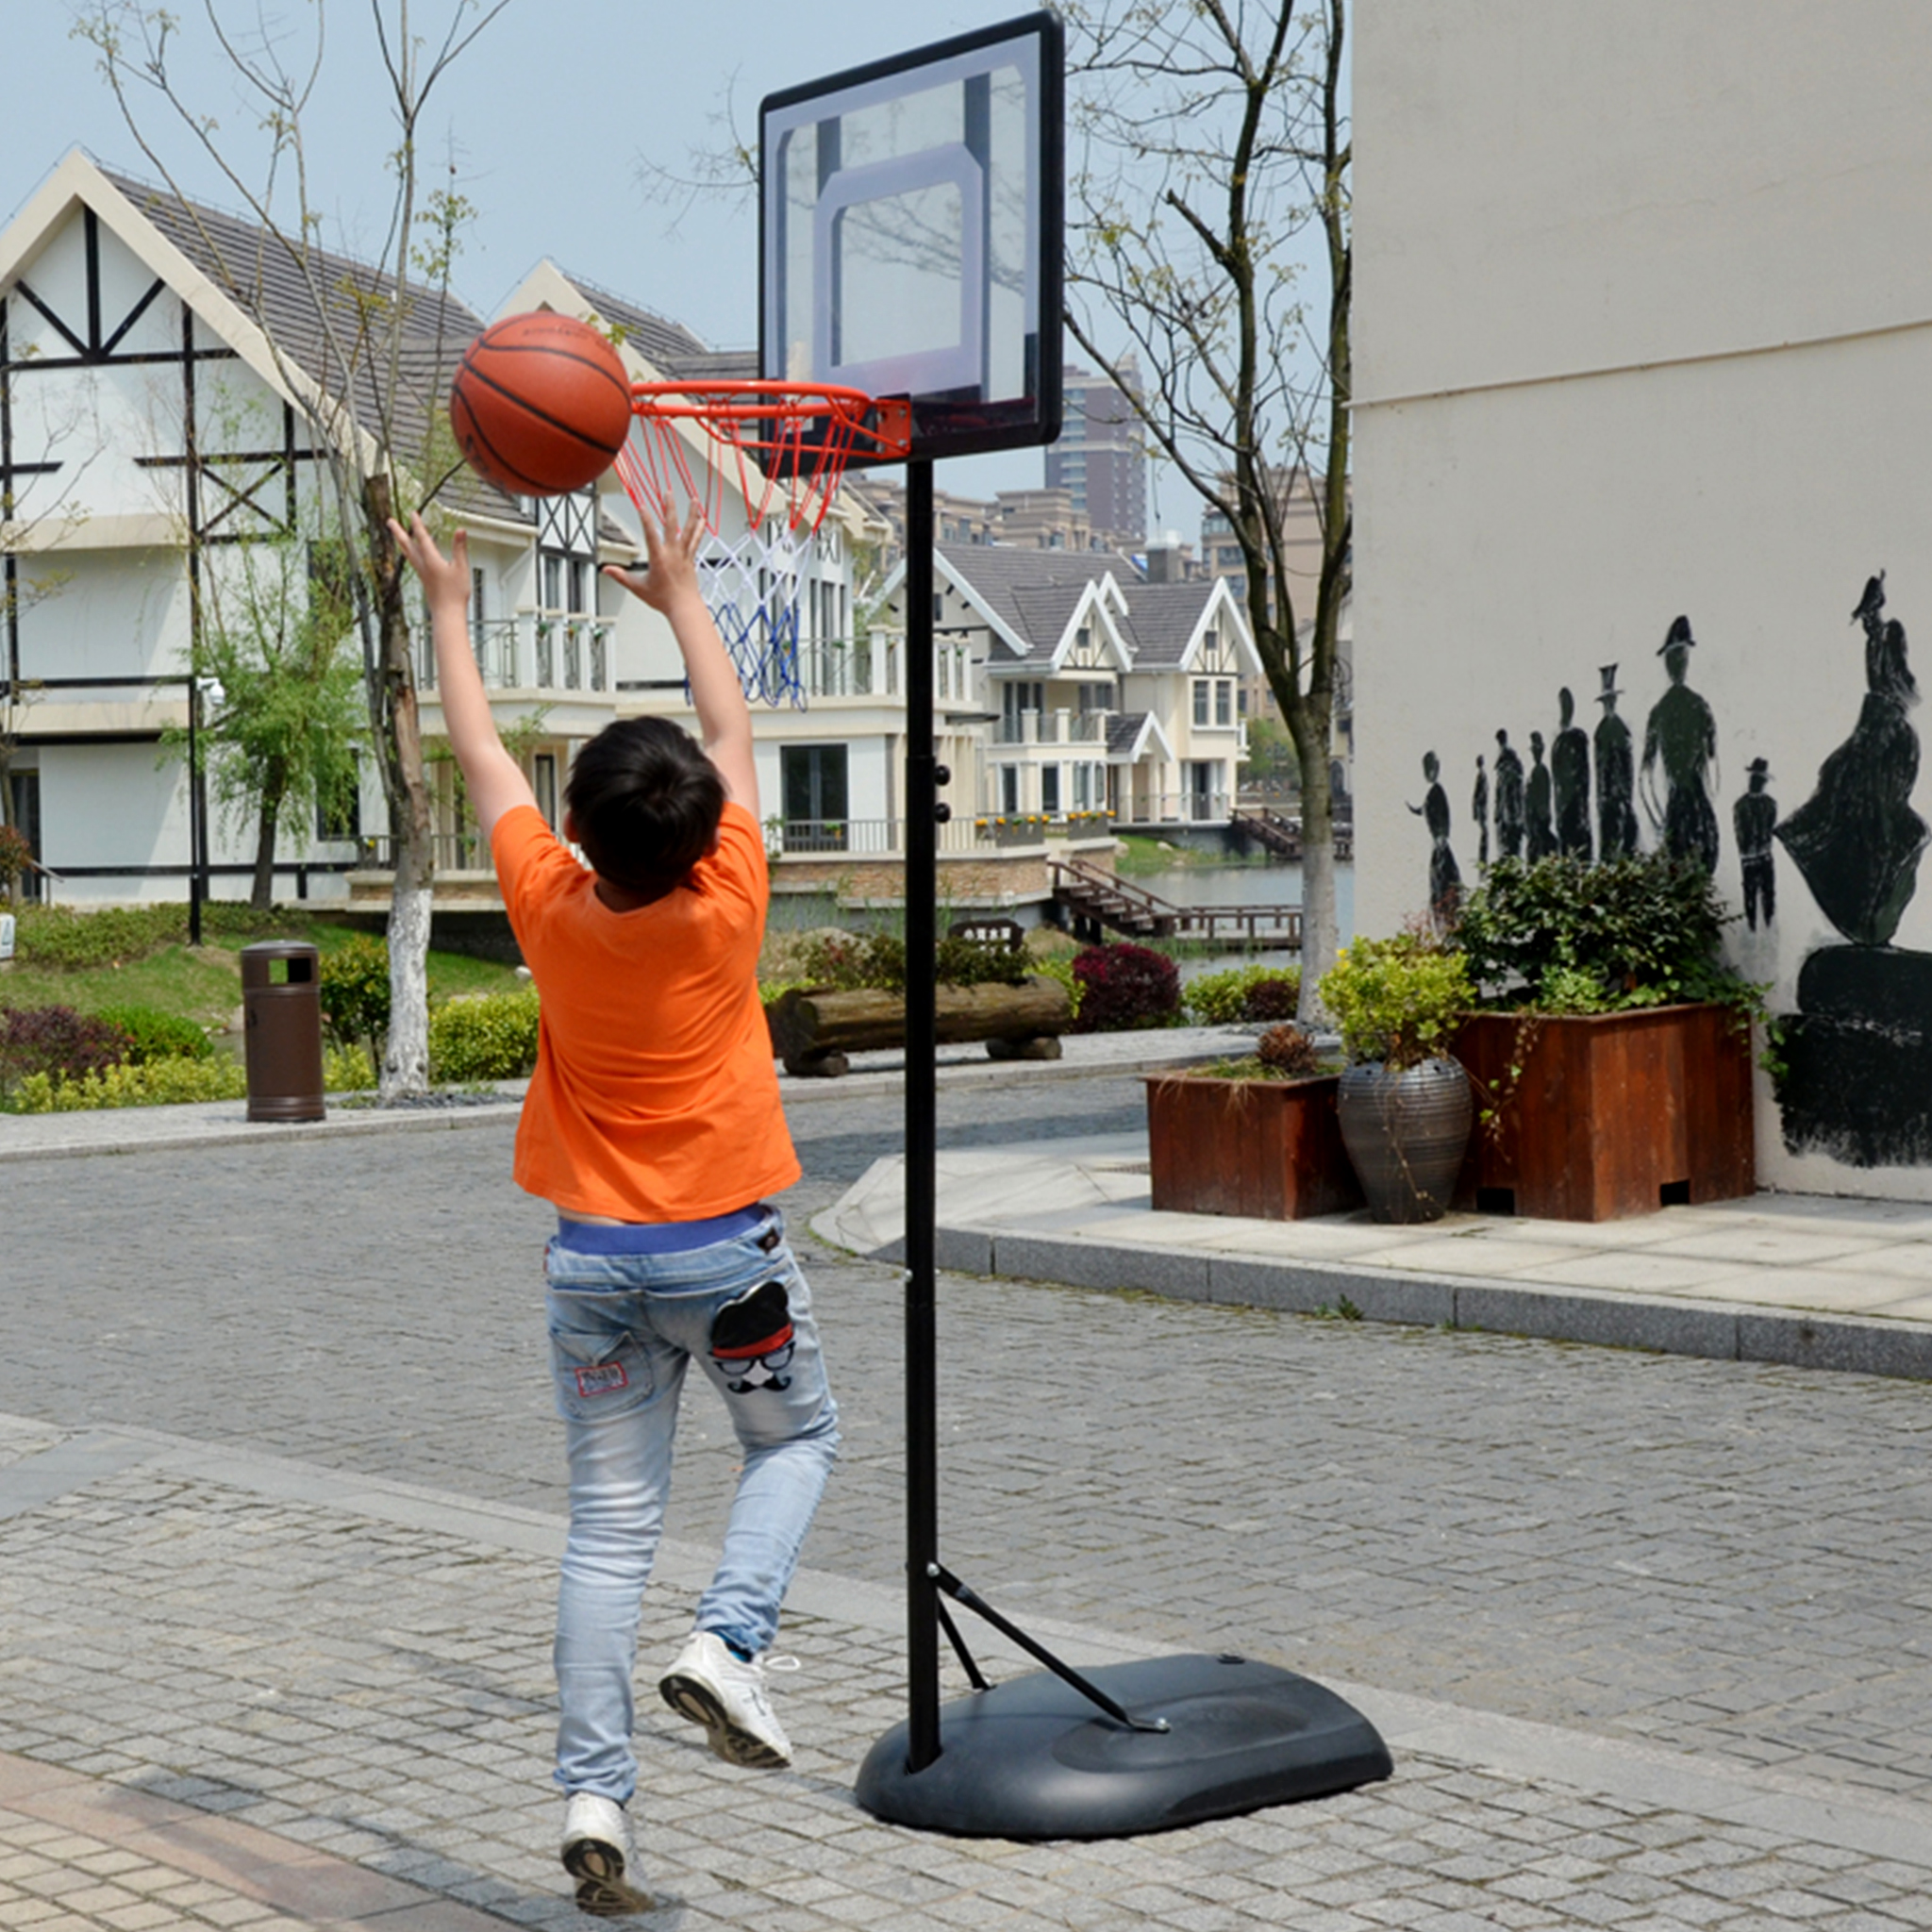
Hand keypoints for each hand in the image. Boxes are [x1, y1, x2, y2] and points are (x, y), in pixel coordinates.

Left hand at [388, 512, 468, 608]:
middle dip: (398, 532)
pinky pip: (412, 562)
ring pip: (407, 554)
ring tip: (396, 535)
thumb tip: (460, 530)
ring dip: (401, 542)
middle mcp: (423, 566)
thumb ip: (459, 548)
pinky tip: (411, 555)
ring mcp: (421, 573)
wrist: (447, 614)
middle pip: (407, 545)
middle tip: (390, 521)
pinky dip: (408, 553)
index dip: (417, 524)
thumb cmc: (454, 595)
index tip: (412, 513)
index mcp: (431, 560)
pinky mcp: (423, 580)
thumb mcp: (461, 568)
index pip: (422, 538)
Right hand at [604, 499, 705, 613]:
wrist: (684, 607)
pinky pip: (696, 540)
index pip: (650, 534)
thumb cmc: (664, 599)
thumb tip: (607, 570)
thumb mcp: (639, 588)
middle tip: (668, 494)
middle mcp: (673, 554)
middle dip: (669, 508)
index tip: (642, 506)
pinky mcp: (691, 559)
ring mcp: (684, 555)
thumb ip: (622, 577)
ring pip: (689, 530)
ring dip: (691, 514)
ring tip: (693, 500)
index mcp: (659, 558)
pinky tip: (702, 520)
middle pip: (672, 526)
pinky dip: (699, 529)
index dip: (645, 519)